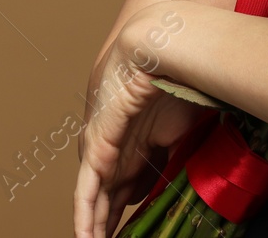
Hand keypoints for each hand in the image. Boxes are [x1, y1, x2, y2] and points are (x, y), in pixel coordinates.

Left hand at [73, 13, 208, 237]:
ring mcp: (103, 146)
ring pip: (95, 199)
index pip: (129, 190)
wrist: (162, 49)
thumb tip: (176, 188)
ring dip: (96, 227)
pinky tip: (86, 236)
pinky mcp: (97, 145)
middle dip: (109, 225)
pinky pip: (87, 189)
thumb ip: (174, 160)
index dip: (129, 215)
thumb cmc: (177, 78)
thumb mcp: (182, 132)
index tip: (137, 234)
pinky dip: (85, 215)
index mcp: (136, 143)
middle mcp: (116, 147)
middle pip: (109, 198)